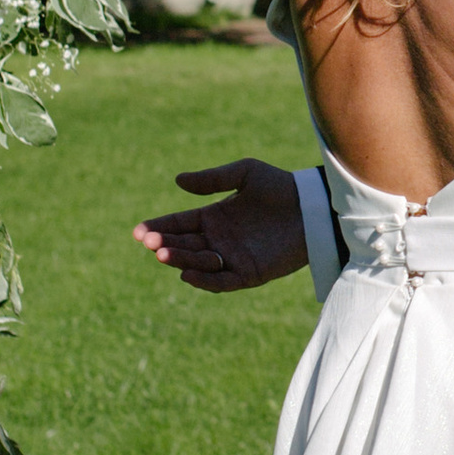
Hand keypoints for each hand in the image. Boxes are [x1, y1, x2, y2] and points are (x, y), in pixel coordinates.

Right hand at [133, 158, 313, 292]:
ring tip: (164, 253)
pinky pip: (222, 281)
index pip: (178, 224)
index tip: (138, 230)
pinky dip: (204, 280)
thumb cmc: (281, 186)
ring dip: (180, 259)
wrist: (314, 208)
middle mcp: (219, 240)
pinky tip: (187, 273)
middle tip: (148, 242)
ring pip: (198, 263)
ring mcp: (232, 258)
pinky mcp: (249, 274)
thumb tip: (178, 182)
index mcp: (214, 217)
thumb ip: (213, 180)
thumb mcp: (245, 174)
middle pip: (183, 245)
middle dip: (163, 244)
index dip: (158, 227)